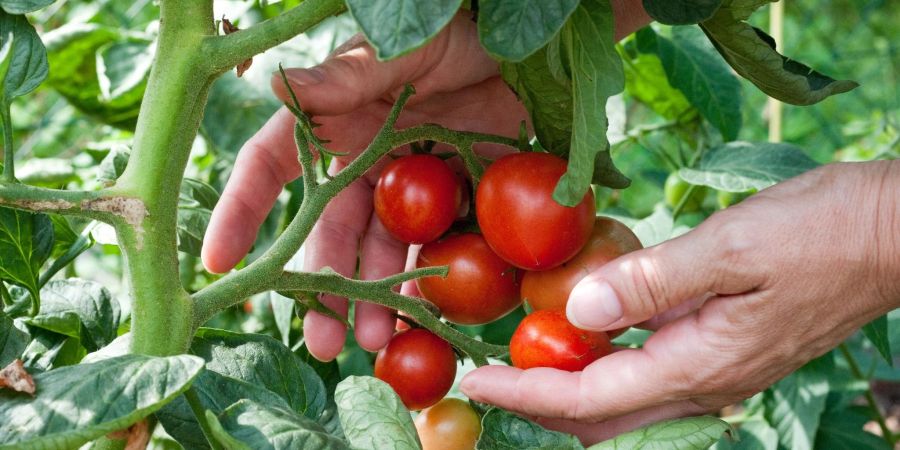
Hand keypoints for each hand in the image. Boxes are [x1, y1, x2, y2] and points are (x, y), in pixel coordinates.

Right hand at [201, 12, 526, 360]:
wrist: (526, 49)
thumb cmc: (454, 29)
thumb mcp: (401, 49)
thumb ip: (347, 76)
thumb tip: (276, 83)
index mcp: (333, 123)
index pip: (270, 168)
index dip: (241, 212)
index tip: (218, 263)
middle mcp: (361, 161)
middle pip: (328, 232)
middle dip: (322, 285)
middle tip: (324, 340)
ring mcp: (407, 186)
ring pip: (380, 251)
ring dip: (375, 297)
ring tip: (379, 340)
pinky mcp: (452, 199)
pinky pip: (434, 248)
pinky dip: (429, 282)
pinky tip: (425, 316)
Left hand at [461, 161, 899, 443]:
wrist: (890, 234)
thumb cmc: (821, 233)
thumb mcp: (731, 247)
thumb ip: (651, 282)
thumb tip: (576, 313)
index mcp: (700, 365)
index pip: (591, 398)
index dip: (525, 391)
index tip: (475, 378)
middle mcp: (706, 383)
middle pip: (602, 418)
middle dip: (539, 401)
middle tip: (487, 375)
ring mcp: (718, 373)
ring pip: (625, 403)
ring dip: (570, 389)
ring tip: (522, 358)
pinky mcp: (725, 352)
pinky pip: (650, 376)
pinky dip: (606, 366)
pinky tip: (586, 335)